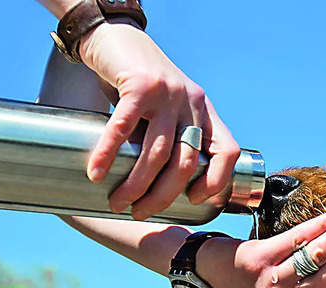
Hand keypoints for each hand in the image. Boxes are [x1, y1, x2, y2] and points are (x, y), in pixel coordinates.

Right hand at [78, 21, 239, 219]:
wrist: (114, 36)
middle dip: (162, 196)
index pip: (229, 152)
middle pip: (185, 163)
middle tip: (140, 212)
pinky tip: (96, 173)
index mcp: (204, 111)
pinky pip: (124, 129)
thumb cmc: (137, 81)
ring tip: (118, 202)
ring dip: (136, 184)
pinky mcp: (138, 85)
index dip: (218, 181)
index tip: (194, 199)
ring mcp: (167, 93)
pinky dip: (108, 154)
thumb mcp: (166, 108)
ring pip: (156, 153)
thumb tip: (156, 186)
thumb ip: (169, 137)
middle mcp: (191, 102)